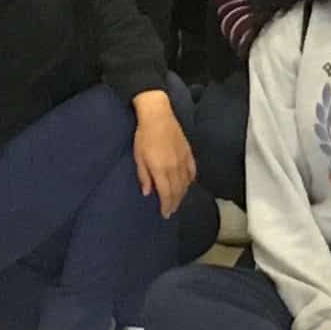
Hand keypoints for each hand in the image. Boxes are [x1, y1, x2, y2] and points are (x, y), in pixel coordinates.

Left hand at [133, 95, 196, 212]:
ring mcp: (183, 160)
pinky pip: (192, 170)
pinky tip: (188, 184)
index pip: (166, 193)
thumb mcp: (138, 157)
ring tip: (178, 201)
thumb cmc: (143, 136)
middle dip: (174, 203)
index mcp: (161, 169)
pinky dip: (190, 180)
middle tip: (171, 211)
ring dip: (182, 194)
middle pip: (177, 191)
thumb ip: (144, 176)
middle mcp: (174, 167)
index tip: (165, 214)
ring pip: (185, 183)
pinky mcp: (188, 152)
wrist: (157, 116)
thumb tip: (147, 192)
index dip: (166, 205)